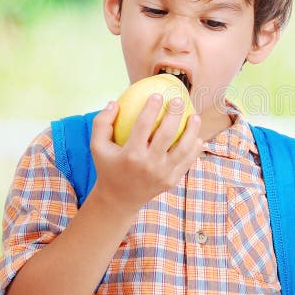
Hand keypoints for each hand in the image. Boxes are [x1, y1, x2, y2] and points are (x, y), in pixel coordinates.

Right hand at [88, 94, 202, 214]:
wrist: (119, 199)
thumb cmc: (108, 167)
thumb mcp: (97, 146)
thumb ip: (102, 123)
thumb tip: (114, 103)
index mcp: (130, 154)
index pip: (143, 125)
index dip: (151, 108)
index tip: (157, 95)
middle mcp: (148, 164)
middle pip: (166, 134)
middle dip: (175, 114)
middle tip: (179, 101)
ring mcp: (162, 174)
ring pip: (183, 149)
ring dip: (192, 131)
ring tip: (195, 117)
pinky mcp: (171, 181)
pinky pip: (187, 162)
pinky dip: (194, 149)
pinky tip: (197, 137)